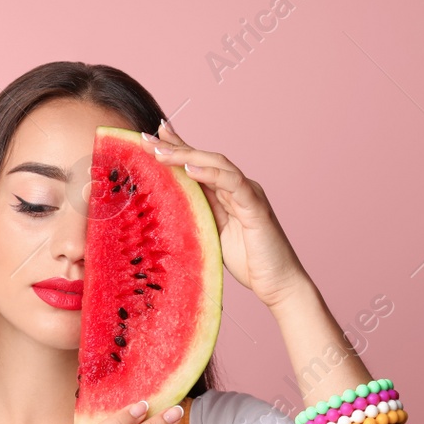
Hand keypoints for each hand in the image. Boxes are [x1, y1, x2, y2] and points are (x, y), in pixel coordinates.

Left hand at [143, 118, 308, 308]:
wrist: (278, 284)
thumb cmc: (247, 262)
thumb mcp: (211, 234)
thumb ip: (196, 214)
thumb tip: (166, 204)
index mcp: (225, 194)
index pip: (198, 165)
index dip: (176, 148)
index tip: (150, 138)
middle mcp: (237, 188)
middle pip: (204, 159)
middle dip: (175, 146)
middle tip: (146, 138)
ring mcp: (248, 194)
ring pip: (217, 164)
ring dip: (186, 156)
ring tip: (159, 151)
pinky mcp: (256, 207)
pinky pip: (233, 184)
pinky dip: (211, 175)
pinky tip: (190, 169)